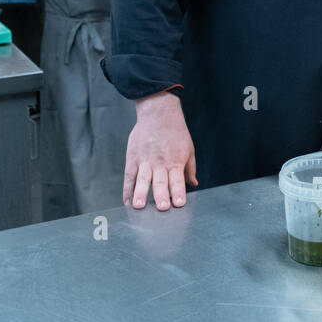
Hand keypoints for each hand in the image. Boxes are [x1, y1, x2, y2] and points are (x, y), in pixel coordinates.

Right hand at [124, 92, 197, 209]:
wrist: (158, 113)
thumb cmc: (176, 132)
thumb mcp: (189, 148)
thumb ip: (190, 168)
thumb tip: (194, 183)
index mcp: (175, 162)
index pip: (177, 180)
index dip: (178, 192)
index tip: (179, 204)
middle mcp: (160, 163)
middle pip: (160, 182)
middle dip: (161, 196)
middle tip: (161, 208)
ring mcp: (145, 161)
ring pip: (142, 180)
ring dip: (140, 194)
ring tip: (138, 207)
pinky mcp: (133, 158)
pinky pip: (129, 177)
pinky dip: (127, 190)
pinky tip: (127, 202)